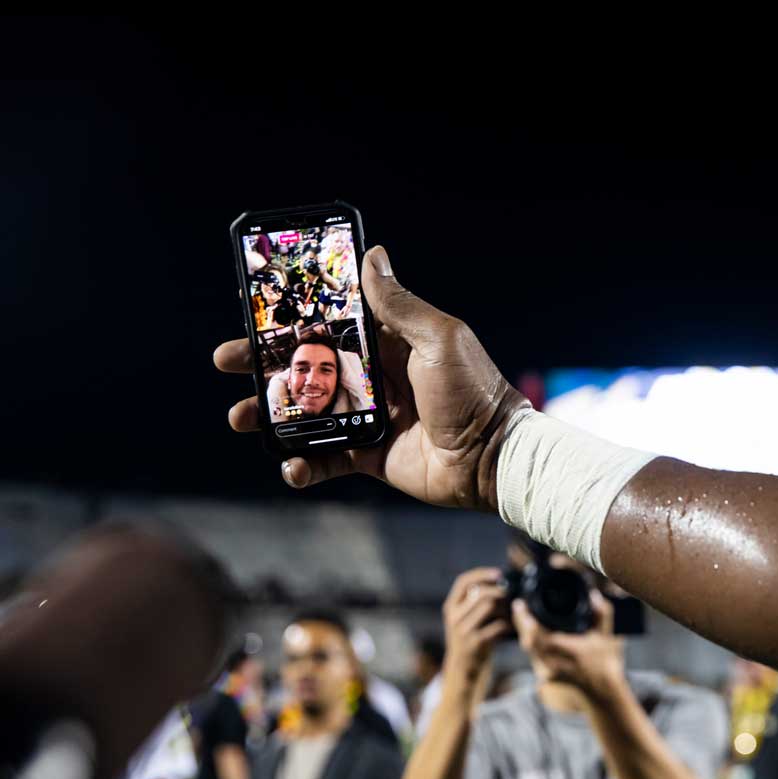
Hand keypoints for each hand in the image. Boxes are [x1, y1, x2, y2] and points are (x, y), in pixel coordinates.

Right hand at [214, 245, 529, 510]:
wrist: (492, 457)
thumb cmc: (473, 391)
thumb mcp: (439, 338)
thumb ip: (400, 305)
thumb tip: (372, 255)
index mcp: (388, 342)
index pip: (329, 322)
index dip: (291, 317)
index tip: (253, 310)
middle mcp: (373, 375)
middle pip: (306, 364)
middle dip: (264, 363)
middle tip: (227, 360)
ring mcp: (369, 415)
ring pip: (306, 412)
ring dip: (270, 414)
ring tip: (241, 416)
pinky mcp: (369, 454)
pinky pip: (326, 459)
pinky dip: (303, 464)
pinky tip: (291, 466)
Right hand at [441, 568, 510, 699]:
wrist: (461, 670)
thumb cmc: (468, 639)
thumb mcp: (463, 619)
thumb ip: (472, 602)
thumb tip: (498, 582)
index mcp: (450, 607)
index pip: (463, 582)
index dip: (481, 574)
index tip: (498, 573)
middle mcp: (454, 617)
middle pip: (480, 592)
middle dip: (499, 591)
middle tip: (510, 595)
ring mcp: (463, 630)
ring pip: (489, 606)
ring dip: (505, 607)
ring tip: (511, 612)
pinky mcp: (476, 643)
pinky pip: (497, 626)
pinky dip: (508, 625)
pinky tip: (511, 627)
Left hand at [513, 590, 624, 700]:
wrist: (602, 690)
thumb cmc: (605, 662)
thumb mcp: (607, 636)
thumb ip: (602, 613)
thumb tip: (594, 594)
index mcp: (572, 653)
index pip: (541, 637)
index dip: (526, 621)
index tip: (521, 604)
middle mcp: (557, 665)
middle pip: (529, 642)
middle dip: (521, 622)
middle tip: (519, 605)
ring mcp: (549, 672)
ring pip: (528, 648)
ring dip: (523, 630)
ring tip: (522, 613)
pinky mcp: (544, 675)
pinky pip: (531, 654)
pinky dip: (529, 639)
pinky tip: (529, 628)